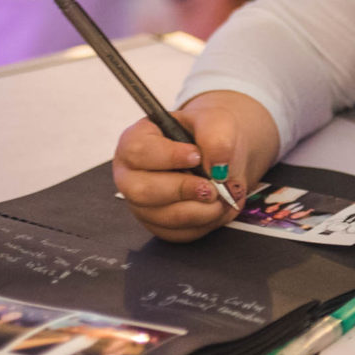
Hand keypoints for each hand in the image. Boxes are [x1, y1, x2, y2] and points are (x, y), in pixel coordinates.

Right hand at [111, 91, 278, 243]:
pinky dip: (206, 223)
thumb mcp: (215, 122)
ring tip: (223, 195)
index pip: (138, 151)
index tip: (196, 156)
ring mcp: (142, 203)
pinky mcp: (160, 224)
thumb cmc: (207, 134)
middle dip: (184, 190)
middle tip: (212, 185)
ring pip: (163, 217)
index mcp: (135, 142)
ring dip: (201, 210)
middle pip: (142, 192)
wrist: (221, 155)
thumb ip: (216, 137)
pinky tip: (218, 206)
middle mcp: (131, 175)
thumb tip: (218, 167)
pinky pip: (179, 233)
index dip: (170, 157)